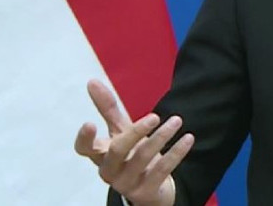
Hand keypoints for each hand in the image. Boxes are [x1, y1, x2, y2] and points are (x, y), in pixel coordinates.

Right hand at [74, 79, 194, 205]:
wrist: (149, 190)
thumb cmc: (130, 155)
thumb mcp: (120, 131)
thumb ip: (107, 108)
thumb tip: (92, 81)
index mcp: (101, 155)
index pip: (84, 150)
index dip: (84, 139)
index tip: (89, 123)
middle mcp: (110, 171)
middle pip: (117, 151)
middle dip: (135, 132)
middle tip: (155, 116)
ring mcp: (127, 183)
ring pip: (142, 158)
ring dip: (161, 137)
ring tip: (177, 121)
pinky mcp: (147, 191)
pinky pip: (162, 170)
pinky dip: (176, 153)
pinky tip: (188, 138)